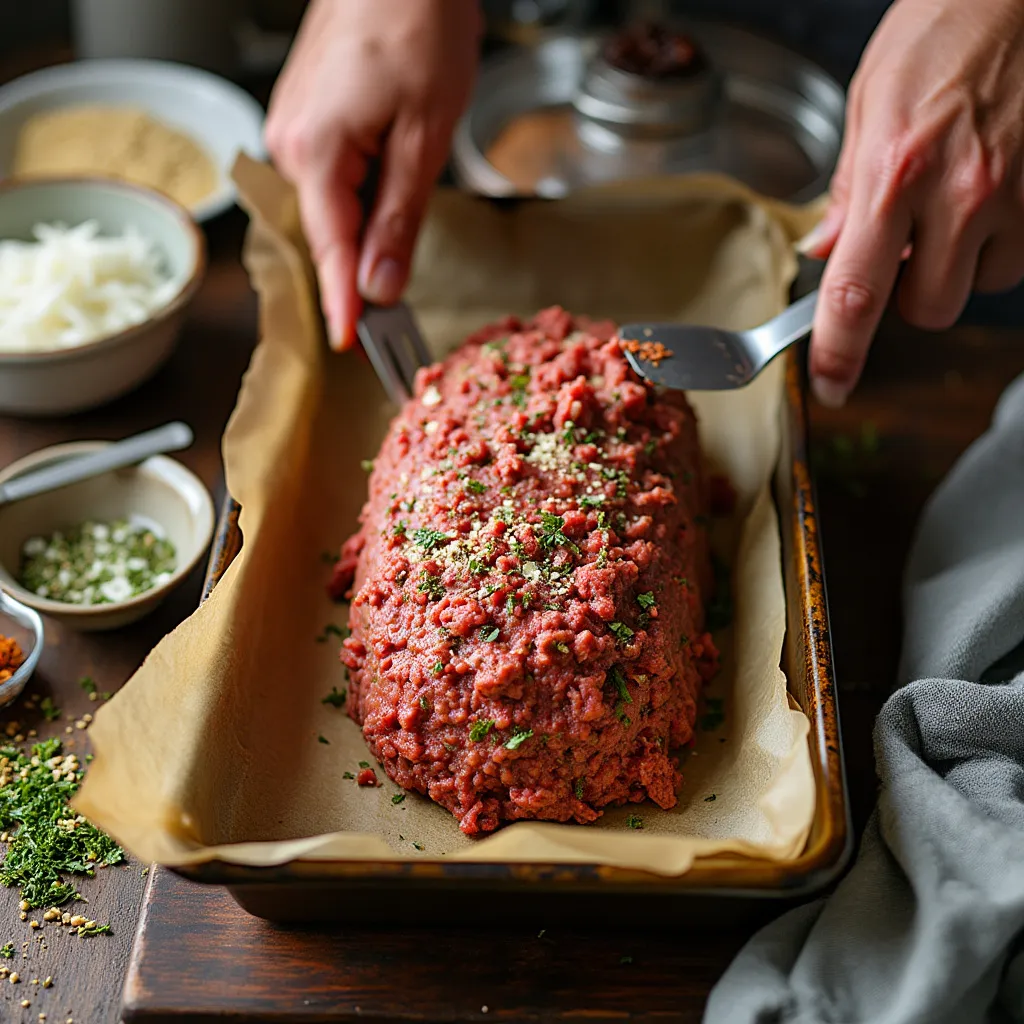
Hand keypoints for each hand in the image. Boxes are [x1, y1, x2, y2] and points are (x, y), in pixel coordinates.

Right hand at [265, 0, 481, 349]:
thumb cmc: (418, 27)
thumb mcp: (426, 135)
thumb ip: (400, 219)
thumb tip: (381, 285)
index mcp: (316, 152)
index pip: (331, 250)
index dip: (344, 304)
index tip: (352, 347)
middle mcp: (292, 146)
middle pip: (327, 236)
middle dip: (357, 279)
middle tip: (389, 330)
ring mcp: (294, 132)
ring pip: (329, 211)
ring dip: (361, 240)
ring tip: (391, 261)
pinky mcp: (308, 123)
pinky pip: (329, 184)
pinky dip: (356, 208)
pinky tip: (382, 206)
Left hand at [799, 0, 1023, 406]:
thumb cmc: (948, 26)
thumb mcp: (873, 102)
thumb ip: (850, 190)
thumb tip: (824, 251)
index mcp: (895, 173)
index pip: (855, 294)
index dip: (838, 352)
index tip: (830, 384)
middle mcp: (962, 193)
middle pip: (928, 309)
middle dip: (912, 293)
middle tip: (909, 243)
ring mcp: (1020, 196)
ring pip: (981, 286)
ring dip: (962, 264)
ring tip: (960, 199)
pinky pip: (1022, 254)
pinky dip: (1004, 239)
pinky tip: (999, 190)